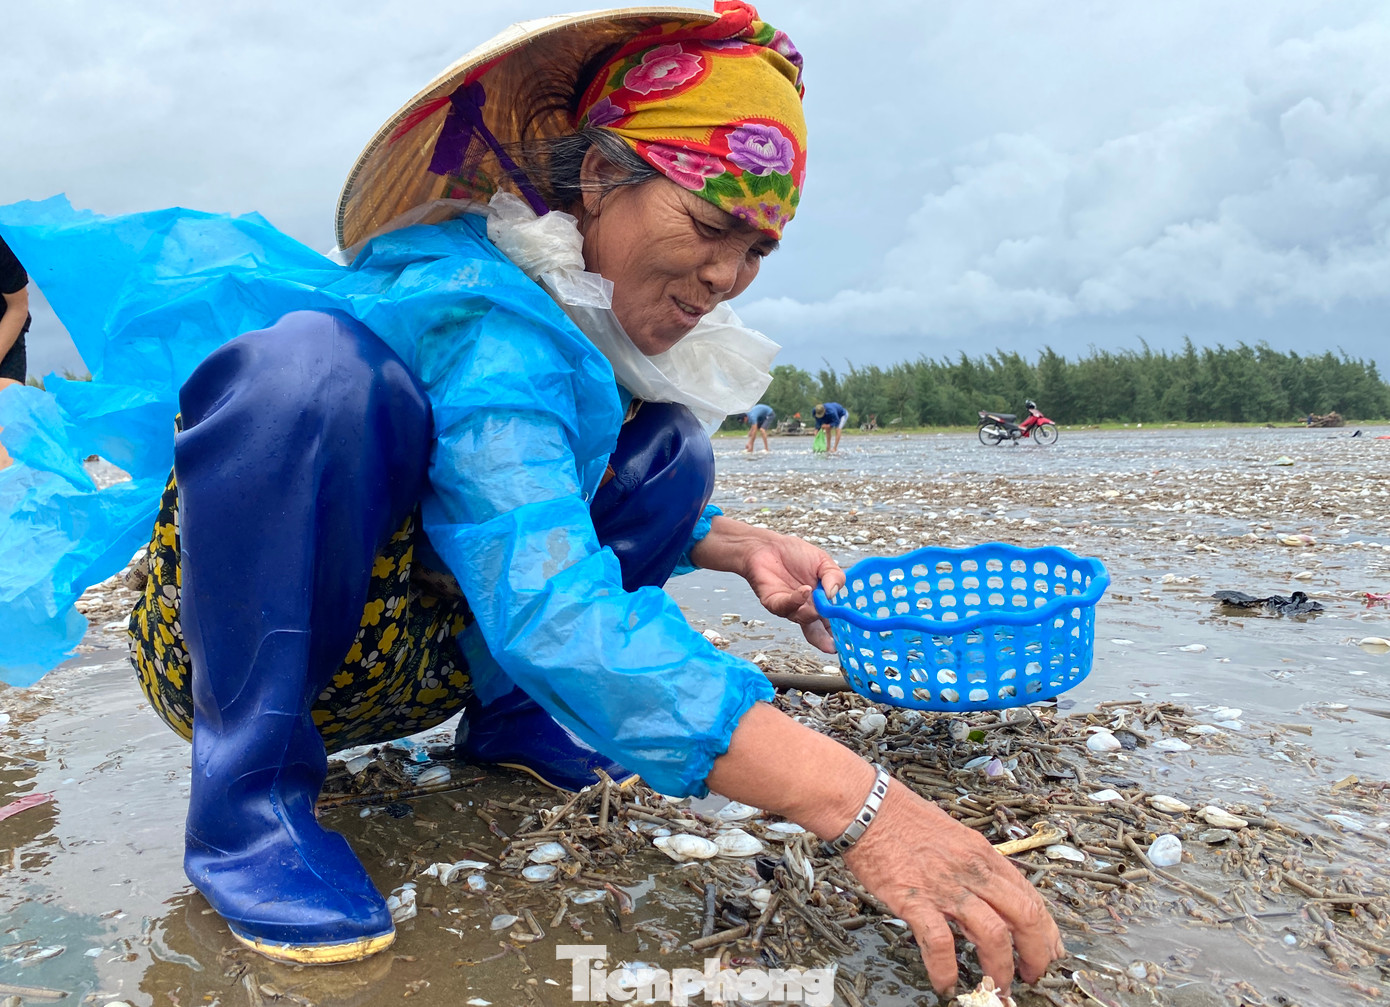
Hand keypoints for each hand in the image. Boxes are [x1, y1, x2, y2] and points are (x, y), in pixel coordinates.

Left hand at [686, 518, 844, 652]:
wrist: (767, 546)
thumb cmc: (794, 554)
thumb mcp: (823, 562)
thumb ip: (834, 576)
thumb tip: (834, 593)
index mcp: (820, 602)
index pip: (831, 623)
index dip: (839, 633)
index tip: (848, 640)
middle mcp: (805, 608)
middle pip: (816, 631)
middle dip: (824, 640)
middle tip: (832, 645)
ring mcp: (790, 608)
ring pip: (803, 618)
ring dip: (812, 613)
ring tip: (819, 602)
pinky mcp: (774, 603)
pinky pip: (786, 606)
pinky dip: (797, 600)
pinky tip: (805, 590)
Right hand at [843, 780, 1063, 994]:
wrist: (866, 805)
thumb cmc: (901, 816)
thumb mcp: (953, 835)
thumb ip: (972, 865)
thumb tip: (986, 895)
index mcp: (982, 854)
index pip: (1029, 896)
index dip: (1045, 930)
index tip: (1048, 950)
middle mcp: (972, 871)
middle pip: (1025, 916)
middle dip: (1036, 953)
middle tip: (1032, 974)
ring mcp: (945, 886)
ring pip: (993, 934)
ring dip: (999, 968)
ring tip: (996, 987)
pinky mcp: (914, 899)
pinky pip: (939, 942)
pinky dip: (945, 969)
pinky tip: (945, 983)